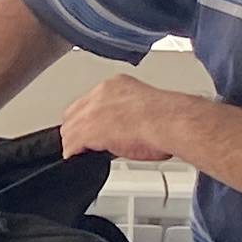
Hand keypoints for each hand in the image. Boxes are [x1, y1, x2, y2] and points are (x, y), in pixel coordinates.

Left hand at [58, 75, 184, 166]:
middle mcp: (101, 94)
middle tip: (82, 141)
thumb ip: (129, 114)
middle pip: (75, 112)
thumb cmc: (169, 118)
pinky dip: (72, 152)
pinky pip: (71, 143)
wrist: (170, 123)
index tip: (94, 125)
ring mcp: (92, 112)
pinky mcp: (89, 130)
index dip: (89, 116)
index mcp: (116, 85)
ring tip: (79, 151)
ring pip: (70, 128)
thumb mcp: (146, 107)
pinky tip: (75, 156)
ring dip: (73, 141)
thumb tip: (127, 129)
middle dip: (77, 127)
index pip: (90, 100)